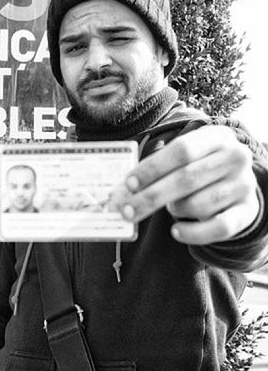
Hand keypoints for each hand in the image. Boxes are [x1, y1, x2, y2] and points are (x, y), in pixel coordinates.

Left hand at [112, 125, 259, 244]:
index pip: (182, 150)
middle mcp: (235, 158)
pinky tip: (176, 231)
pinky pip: (217, 228)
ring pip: (198, 204)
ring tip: (172, 207)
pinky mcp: (247, 212)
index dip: (153, 168)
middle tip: (126, 211)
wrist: (236, 184)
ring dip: (175, 210)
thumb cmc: (197, 168)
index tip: (128, 184)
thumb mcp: (183, 159)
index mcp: (216, 137)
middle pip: (187, 179)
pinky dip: (192, 233)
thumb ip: (157, 169)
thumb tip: (122, 191)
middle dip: (151, 197)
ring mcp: (244, 185)